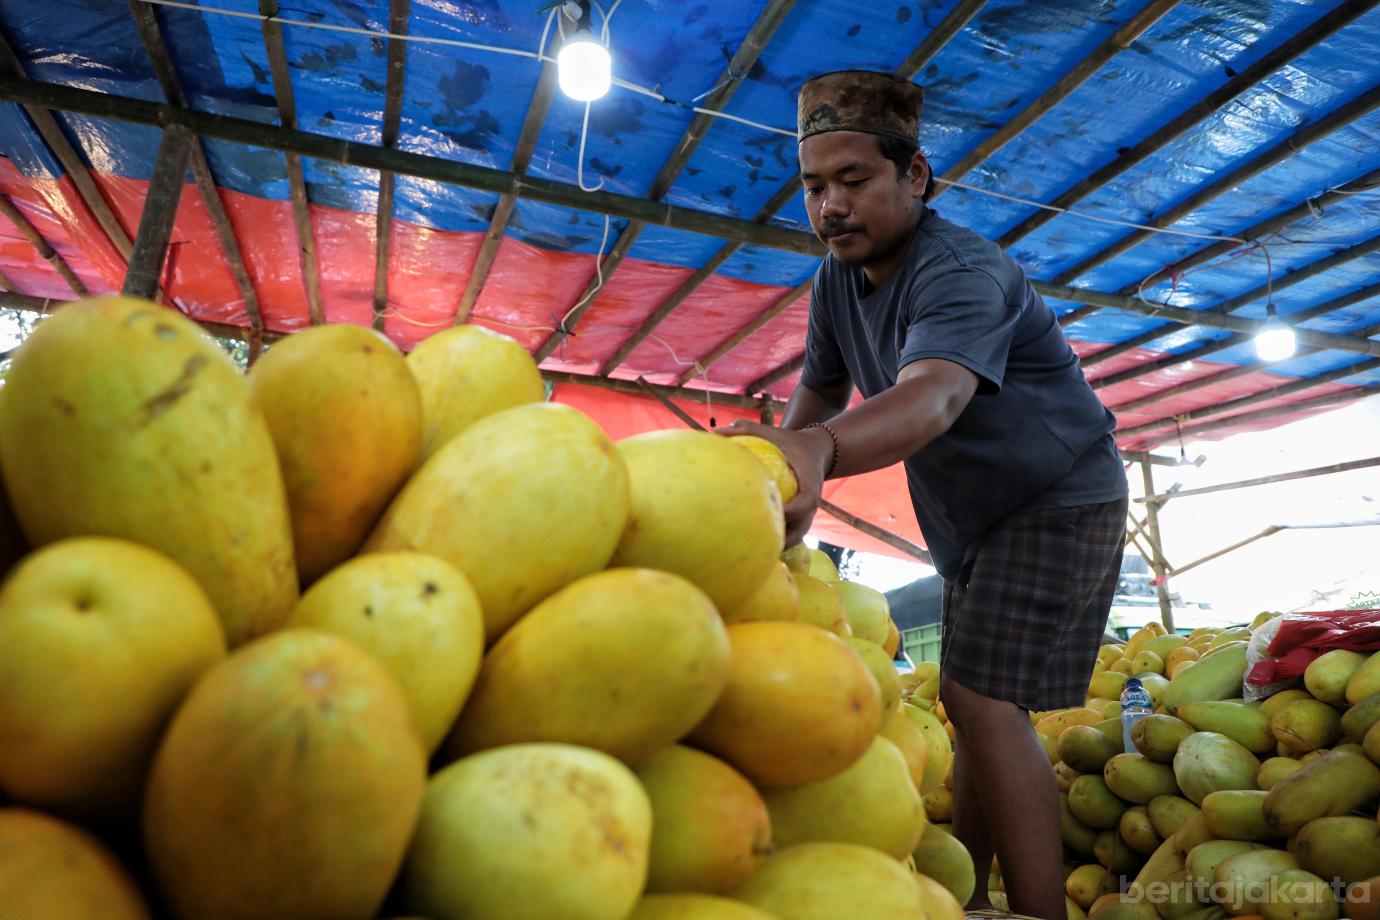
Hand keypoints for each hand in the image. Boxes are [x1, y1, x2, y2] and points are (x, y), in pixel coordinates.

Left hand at [718, 419, 834, 547]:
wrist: (815, 452)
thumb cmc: (790, 442)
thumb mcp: (772, 432)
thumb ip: (746, 429)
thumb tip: (714, 431)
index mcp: (810, 488)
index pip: (805, 505)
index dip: (790, 513)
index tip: (772, 513)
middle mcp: (811, 507)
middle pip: (799, 531)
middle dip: (778, 540)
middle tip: (753, 546)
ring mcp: (807, 517)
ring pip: (794, 540)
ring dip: (775, 547)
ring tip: (750, 556)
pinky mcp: (800, 522)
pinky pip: (788, 537)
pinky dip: (773, 543)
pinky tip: (750, 549)